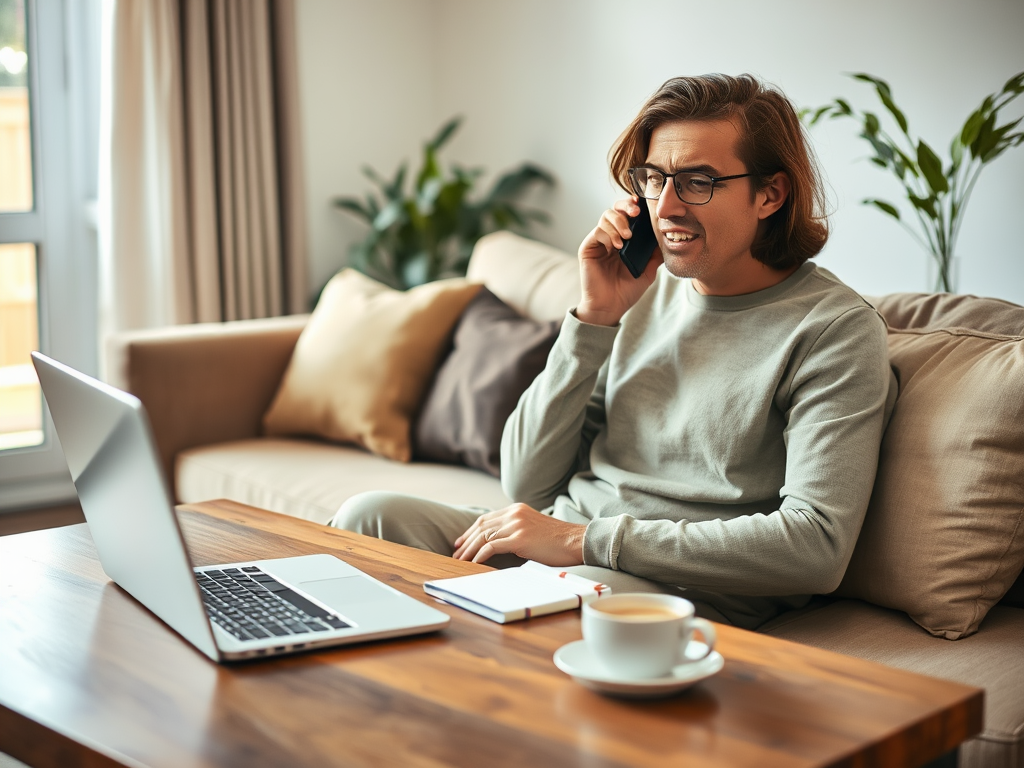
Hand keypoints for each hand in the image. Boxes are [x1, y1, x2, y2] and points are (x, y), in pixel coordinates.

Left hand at [453, 503, 585, 565]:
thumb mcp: (534, 528)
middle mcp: (514, 513)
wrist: (577, 541)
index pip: (486, 519)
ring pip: (483, 536)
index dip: (471, 531)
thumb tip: (500, 543)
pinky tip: (474, 563)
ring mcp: (516, 525)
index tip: (461, 542)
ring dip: (469, 550)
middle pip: (481, 526)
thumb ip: (517, 530)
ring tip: (460, 561)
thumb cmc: (558, 541)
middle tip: (455, 553)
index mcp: (517, 509)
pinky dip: (480, 555)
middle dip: (465, 541)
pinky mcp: (519, 538)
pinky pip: (492, 547)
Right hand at [575, 196, 662, 325]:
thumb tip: (669, 236)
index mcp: (625, 239)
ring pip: (606, 216)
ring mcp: (599, 241)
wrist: (610, 307)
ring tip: (627, 237)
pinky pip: (597, 231)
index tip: (644, 203)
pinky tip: (617, 246)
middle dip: (626, 207)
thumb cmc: (627, 290)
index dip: (635, 206)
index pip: (629, 215)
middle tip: (636, 213)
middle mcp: (610, 236)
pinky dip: (609, 234)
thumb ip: (655, 253)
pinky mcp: (588, 248)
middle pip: (615, 209)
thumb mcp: (648, 270)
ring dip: (619, 222)